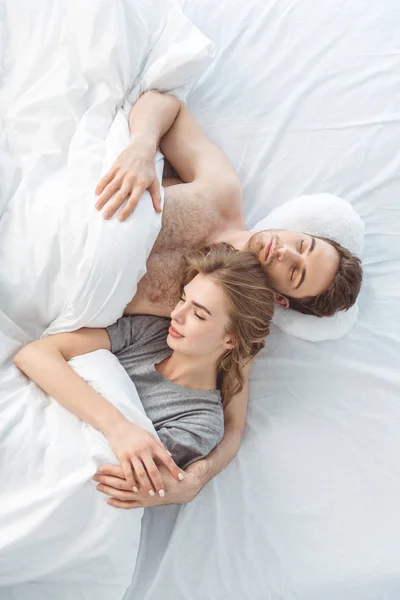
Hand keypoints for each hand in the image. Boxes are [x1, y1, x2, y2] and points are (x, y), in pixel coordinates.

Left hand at [93, 460, 208, 508]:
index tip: (99, 468)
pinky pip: (128, 504)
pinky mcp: (143, 502)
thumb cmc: (169, 472)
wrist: (183, 488)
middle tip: (94, 478)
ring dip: (109, 490)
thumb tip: (137, 446)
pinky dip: (118, 503)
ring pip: (121, 494)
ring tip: (98, 487)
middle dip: (106, 480)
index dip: (110, 470)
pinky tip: (110, 501)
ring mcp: (141, 495)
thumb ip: (148, 453)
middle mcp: (140, 485)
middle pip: (119, 482)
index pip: (122, 471)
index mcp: (142, 472)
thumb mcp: (159, 459)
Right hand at [95, 138, 161, 220]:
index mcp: (140, 185)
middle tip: (105, 217)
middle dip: (111, 208)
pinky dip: (100, 186)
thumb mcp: (155, 182)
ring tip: (97, 208)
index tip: (120, 219)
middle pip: (119, 197)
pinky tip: (96, 194)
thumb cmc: (149, 168)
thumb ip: (156, 197)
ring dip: (103, 199)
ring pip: (110, 188)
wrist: (141, 149)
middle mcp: (130, 180)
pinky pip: (106, 178)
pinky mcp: (115, 167)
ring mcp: (121, 173)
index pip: (133, 201)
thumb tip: (159, 211)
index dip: (126, 210)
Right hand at [105, 420, 183, 496]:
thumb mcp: (150, 435)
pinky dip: (132, 482)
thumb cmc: (135, 431)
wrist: (117, 426)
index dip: (174, 469)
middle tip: (163, 493)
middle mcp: (143, 449)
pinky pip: (127, 472)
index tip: (180, 478)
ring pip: (141, 474)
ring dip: (146, 485)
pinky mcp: (122, 457)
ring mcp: (132, 454)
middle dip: (159, 483)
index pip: (166, 458)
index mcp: (152, 444)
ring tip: (151, 494)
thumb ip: (160, 446)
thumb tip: (170, 456)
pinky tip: (135, 488)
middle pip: (153, 470)